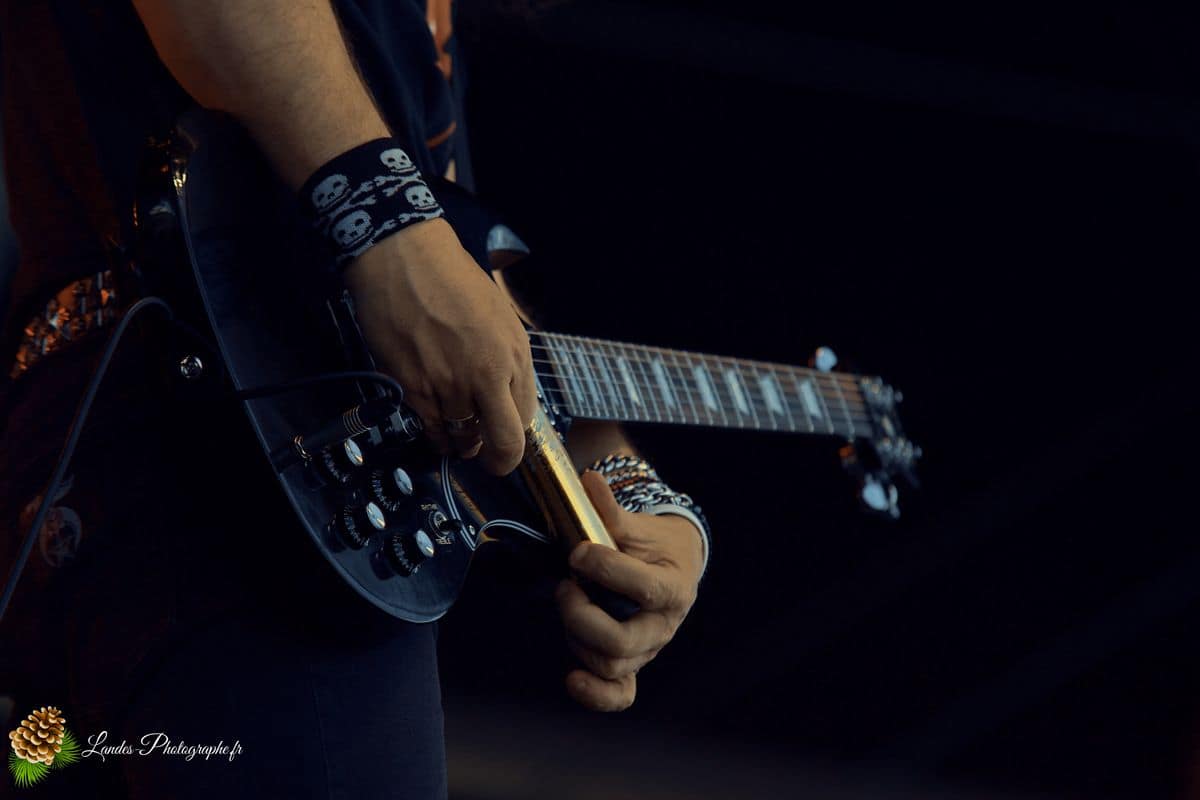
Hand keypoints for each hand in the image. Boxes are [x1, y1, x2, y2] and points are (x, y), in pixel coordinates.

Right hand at [343, 219, 537, 473]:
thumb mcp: (501, 317)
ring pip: (461, 438)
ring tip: (458, 437)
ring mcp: (449, 384)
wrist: (404, 258)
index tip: (506, 441)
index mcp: (514, 355)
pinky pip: (430, 428)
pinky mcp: (413, 388)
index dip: (516, 435)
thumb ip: (508, 361)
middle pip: (503, 442)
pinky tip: (437, 431)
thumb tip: (507, 400)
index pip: (525, 418)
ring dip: (461, 442)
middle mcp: (487, 374)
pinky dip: (436, 436)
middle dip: (500, 460)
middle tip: (491, 463)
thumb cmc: (453, 280)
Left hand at [555, 470, 705, 710]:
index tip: (578, 551)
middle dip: (582, 616)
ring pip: (611, 664)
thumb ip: (609, 511)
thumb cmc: (651, 543)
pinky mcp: (632, 664)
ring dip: (578, 638)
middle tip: (565, 586)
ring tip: (569, 603)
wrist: (673, 565)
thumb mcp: (636, 525)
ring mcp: (647, 649)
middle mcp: (663, 625)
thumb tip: (589, 480)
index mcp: (672, 587)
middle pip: (622, 640)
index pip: (643, 588)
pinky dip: (595, 694)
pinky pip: (619, 694)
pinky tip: (572, 678)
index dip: (607, 570)